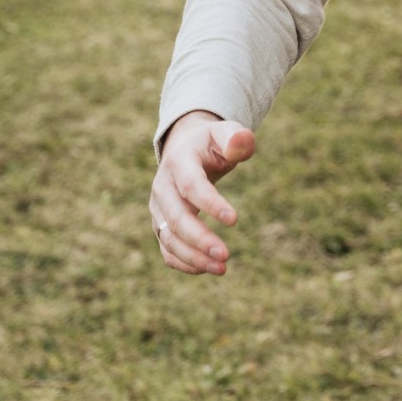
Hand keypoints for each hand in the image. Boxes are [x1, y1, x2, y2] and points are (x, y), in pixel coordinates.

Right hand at [149, 111, 255, 275]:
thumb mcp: (224, 132)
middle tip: (226, 254)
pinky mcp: (160, 226)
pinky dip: (184, 263)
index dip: (211, 203)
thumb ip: (236, 137)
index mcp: (178, 161)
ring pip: (168, 239)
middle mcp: (162, 187)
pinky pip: (167, 250)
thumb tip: (243, 144)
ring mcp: (158, 209)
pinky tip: (208, 268)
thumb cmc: (210, 143)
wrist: (185, 150)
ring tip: (222, 268)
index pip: (191, 185)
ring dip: (193, 257)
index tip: (235, 220)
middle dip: (199, 239)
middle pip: (176, 218)